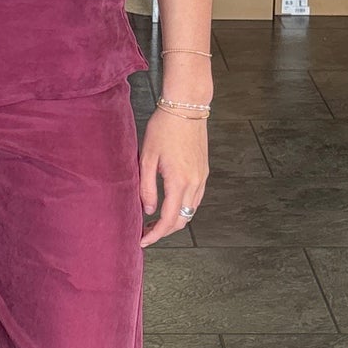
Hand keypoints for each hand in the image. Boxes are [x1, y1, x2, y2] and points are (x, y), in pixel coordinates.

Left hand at [139, 109, 206, 248]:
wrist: (186, 107)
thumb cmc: (163, 128)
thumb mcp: (147, 157)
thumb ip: (147, 187)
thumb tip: (149, 210)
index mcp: (178, 181)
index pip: (168, 219)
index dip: (155, 234)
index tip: (143, 241)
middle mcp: (194, 183)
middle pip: (182, 219)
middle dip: (165, 231)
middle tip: (147, 232)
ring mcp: (202, 177)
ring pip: (191, 210)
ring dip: (175, 220)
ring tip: (155, 220)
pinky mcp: (204, 171)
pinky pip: (196, 198)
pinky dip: (183, 207)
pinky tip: (169, 203)